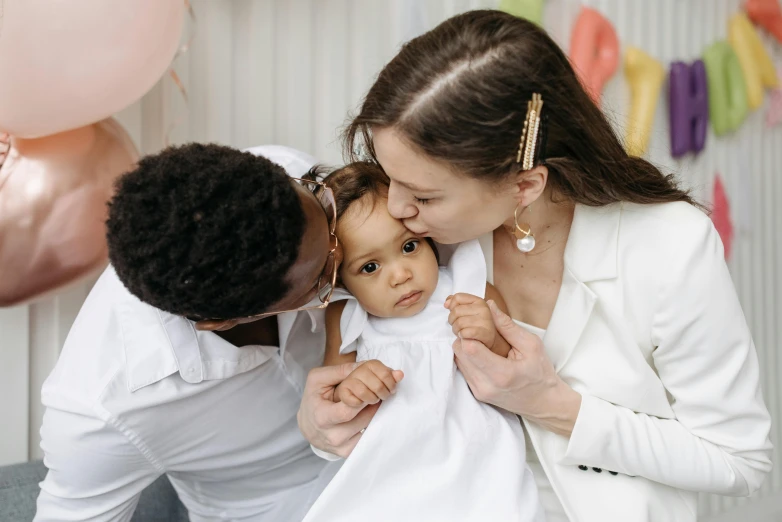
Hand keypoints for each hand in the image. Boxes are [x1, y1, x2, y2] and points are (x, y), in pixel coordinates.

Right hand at [297, 362, 402, 457]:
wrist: (309, 426)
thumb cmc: (313, 399)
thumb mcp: (318, 379)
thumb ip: (340, 371)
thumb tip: (365, 366)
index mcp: (322, 418)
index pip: (347, 411)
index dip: (361, 399)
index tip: (365, 388)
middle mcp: (332, 437)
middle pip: (364, 419)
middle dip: (373, 402)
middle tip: (376, 391)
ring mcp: (342, 447)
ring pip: (370, 428)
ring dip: (375, 412)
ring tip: (371, 401)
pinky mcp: (350, 453)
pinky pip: (370, 438)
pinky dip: (373, 424)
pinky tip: (368, 415)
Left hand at [445, 293, 507, 355]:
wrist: (488, 340)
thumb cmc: (475, 324)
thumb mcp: (467, 310)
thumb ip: (456, 303)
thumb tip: (446, 303)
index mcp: (479, 301)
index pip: (457, 297)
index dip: (451, 306)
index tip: (454, 314)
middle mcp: (483, 309)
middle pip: (456, 311)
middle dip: (452, 320)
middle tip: (457, 326)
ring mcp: (485, 321)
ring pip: (458, 323)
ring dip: (455, 330)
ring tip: (460, 331)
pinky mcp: (484, 333)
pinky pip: (464, 332)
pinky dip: (461, 335)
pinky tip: (464, 336)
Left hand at [452, 300, 581, 436]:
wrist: (544, 402)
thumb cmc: (541, 373)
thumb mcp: (531, 345)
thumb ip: (507, 326)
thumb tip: (489, 306)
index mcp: (501, 373)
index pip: (469, 348)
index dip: (469, 331)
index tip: (478, 324)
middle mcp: (486, 385)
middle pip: (459, 352)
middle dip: (466, 337)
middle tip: (480, 331)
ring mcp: (479, 391)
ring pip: (458, 360)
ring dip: (466, 347)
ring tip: (483, 342)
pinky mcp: (476, 394)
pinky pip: (463, 369)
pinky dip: (468, 358)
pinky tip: (483, 355)